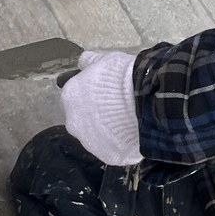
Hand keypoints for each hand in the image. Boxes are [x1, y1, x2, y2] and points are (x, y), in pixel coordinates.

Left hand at [61, 50, 142, 165]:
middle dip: (96, 114)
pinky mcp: (106, 156)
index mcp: (70, 96)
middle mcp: (73, 122)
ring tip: (128, 121)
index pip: (75, 96)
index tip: (106, 92)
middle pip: (82, 119)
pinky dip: (120, 143)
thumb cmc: (123, 77)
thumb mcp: (106, 60)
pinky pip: (112, 149)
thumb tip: (83, 61)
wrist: (144, 103)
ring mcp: (89, 142)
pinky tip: (133, 134)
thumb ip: (90, 62)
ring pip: (96, 136)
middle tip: (117, 107)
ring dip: (107, 130)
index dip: (91, 94)